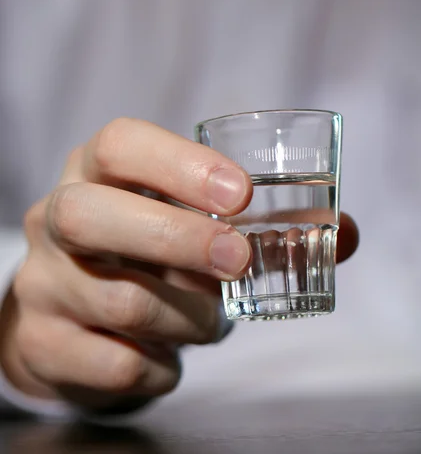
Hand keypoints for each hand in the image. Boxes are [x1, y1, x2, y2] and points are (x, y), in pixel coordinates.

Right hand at [0, 118, 357, 410]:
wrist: (72, 322)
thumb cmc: (147, 258)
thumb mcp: (192, 227)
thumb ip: (267, 227)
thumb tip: (345, 233)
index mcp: (96, 172)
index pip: (119, 144)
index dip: (179, 163)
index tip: (239, 194)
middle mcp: (55, 216)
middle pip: (91, 214)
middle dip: (176, 239)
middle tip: (238, 260)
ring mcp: (40, 280)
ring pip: (118, 298)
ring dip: (187, 317)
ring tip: (211, 321)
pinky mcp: (40, 342)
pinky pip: (113, 362)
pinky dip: (161, 365)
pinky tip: (169, 357)